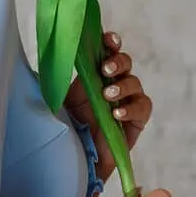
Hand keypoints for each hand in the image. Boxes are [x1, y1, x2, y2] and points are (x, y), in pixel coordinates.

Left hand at [64, 31, 151, 181]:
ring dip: (122, 86)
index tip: (108, 40)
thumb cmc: (67, 124)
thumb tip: (52, 55)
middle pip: (125, 62)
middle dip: (118, 61)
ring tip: (107, 95)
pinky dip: (131, 108)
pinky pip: (143, 106)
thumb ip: (58, 78)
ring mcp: (127, 100)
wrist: (77, 156)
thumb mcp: (59, 97)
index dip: (111, 41)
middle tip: (105, 70)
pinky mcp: (136, 120)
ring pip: (135, 82)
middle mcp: (113, 82)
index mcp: (95, 73)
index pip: (108, 49)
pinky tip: (116, 114)